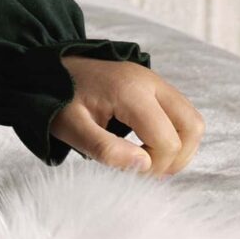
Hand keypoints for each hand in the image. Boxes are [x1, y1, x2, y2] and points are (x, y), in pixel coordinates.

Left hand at [52, 54, 204, 175]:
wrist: (48, 67)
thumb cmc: (57, 96)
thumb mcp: (71, 127)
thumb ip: (105, 149)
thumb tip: (144, 165)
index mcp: (130, 91)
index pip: (167, 140)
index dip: (156, 165)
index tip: (130, 171)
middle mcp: (150, 81)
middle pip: (192, 126)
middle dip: (177, 157)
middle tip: (147, 169)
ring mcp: (155, 80)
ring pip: (192, 119)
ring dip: (180, 146)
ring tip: (149, 159)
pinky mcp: (155, 84)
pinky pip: (181, 112)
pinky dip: (175, 133)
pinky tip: (149, 143)